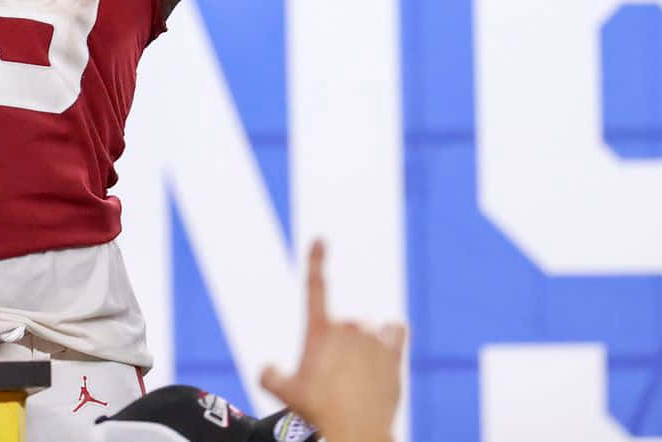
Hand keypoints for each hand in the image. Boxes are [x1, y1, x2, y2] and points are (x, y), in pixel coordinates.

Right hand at [259, 240, 406, 441]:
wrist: (357, 431)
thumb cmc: (318, 412)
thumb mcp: (283, 393)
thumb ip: (268, 374)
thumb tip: (266, 367)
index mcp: (318, 330)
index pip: (315, 286)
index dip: (316, 259)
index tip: (320, 239)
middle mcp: (347, 326)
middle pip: (344, 324)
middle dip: (340, 344)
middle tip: (336, 376)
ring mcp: (373, 338)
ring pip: (368, 331)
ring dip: (364, 345)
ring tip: (360, 376)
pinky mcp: (394, 352)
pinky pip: (395, 330)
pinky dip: (390, 336)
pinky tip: (385, 350)